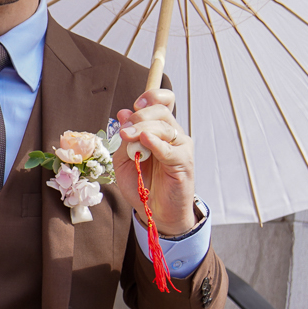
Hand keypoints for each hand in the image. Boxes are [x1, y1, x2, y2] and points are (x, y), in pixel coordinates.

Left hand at [116, 89, 197, 233]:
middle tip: (124, 130)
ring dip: (142, 128)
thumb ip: (124, 138)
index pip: (163, 101)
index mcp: (159, 129)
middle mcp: (172, 134)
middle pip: (161, 111)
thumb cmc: (141, 184)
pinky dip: (156, 143)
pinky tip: (145, 142)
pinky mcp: (183, 162)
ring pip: (165, 127)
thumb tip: (123, 112)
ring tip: (127, 136)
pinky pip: (170, 149)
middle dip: (140, 116)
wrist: (155, 212)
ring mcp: (180, 147)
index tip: (135, 105)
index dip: (151, 96)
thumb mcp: (124, 160)